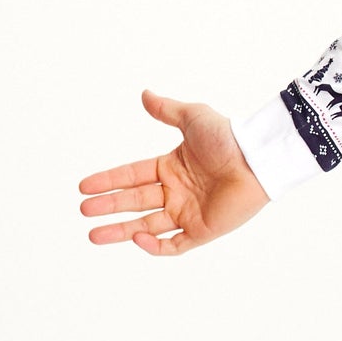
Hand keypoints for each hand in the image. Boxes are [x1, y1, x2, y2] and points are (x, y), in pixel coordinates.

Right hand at [78, 90, 269, 257]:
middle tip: (84, 210)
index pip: (132, 176)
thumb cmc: (230, 137)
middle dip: (108, 207)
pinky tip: (135, 239)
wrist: (257, 158)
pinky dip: (155, 246)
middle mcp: (177, 191)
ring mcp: (189, 212)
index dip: (108, 181)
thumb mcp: (193, 117)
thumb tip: (144, 94)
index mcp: (171, 167)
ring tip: (93, 235)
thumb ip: (167, 110)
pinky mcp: (203, 230)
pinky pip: (175, 244)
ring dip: (120, 231)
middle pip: (134, 202)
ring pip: (147, 227)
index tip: (84, 186)